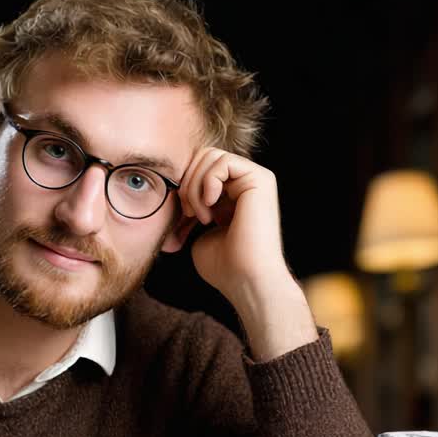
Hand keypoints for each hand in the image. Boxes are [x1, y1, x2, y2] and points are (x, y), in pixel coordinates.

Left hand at [176, 148, 316, 359]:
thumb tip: (176, 190)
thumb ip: (193, 207)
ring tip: (200, 215)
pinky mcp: (260, 179)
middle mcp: (246, 183)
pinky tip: (210, 210)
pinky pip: (222, 161)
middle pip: (203, 156)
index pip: (199, 168)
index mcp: (233, 195)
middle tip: (188, 213)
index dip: (184, 187)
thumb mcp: (199, 232)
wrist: (246, 280)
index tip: (183, 217)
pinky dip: (207, 183)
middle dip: (187, 182)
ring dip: (195, 185)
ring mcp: (255, 179)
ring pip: (210, 155)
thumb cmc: (224, 267)